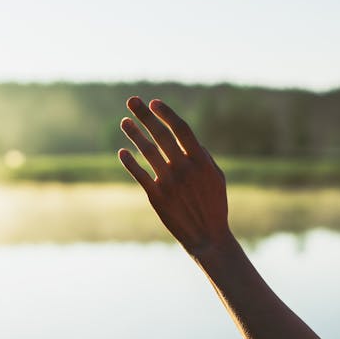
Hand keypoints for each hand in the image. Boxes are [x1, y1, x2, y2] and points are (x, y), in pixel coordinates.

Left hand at [118, 97, 231, 255]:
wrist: (207, 238)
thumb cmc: (214, 206)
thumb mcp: (217, 178)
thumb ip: (204, 157)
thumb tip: (191, 140)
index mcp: (200, 161)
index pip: (181, 129)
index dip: (166, 114)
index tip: (154, 102)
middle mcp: (184, 168)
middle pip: (161, 135)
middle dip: (145, 115)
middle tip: (132, 100)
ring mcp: (169, 182)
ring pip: (147, 152)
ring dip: (134, 134)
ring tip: (124, 121)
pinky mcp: (156, 197)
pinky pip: (139, 175)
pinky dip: (129, 162)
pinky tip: (122, 151)